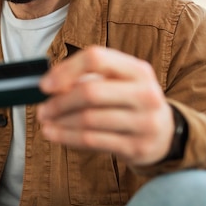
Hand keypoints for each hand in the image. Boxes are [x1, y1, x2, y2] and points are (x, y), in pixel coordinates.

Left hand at [36, 46, 173, 165]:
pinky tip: (54, 134)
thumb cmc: (128, 101)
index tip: (45, 85)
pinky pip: (93, 141)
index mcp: (138, 70)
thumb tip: (48, 86)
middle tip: (41, 109)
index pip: (96, 58)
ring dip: (60, 122)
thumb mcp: (118, 82)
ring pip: (88, 120)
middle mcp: (145, 93)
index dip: (66, 70)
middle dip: (59, 102)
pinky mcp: (137, 147)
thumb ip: (87, 78)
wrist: (164, 133)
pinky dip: (67, 137)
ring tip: (45, 121)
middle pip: (90, 92)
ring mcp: (144, 122)